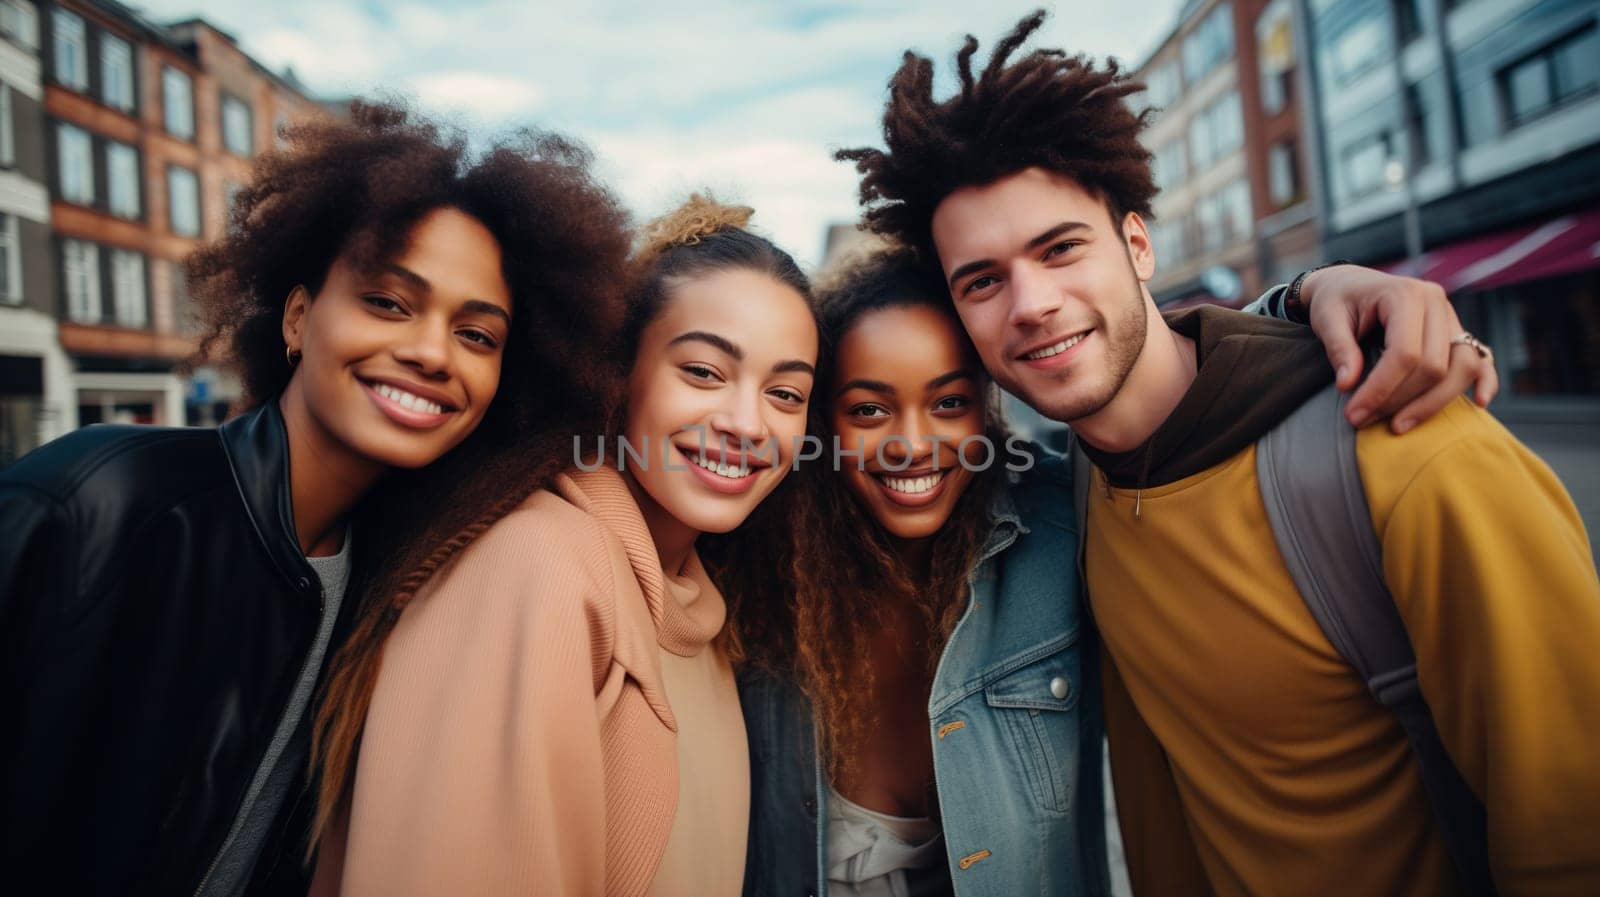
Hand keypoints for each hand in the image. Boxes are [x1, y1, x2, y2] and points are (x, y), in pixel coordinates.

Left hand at [1300, 264, 1498, 432]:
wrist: (1349, 284)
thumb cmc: (1336, 300)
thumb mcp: (1326, 318)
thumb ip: (1338, 349)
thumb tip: (1348, 385)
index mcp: (1406, 294)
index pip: (1405, 353)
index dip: (1381, 390)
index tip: (1354, 415)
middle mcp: (1436, 303)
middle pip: (1434, 365)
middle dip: (1399, 401)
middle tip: (1363, 421)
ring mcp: (1451, 317)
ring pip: (1462, 368)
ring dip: (1432, 403)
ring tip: (1398, 426)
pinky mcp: (1457, 332)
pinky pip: (1480, 359)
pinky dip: (1485, 382)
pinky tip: (1479, 404)